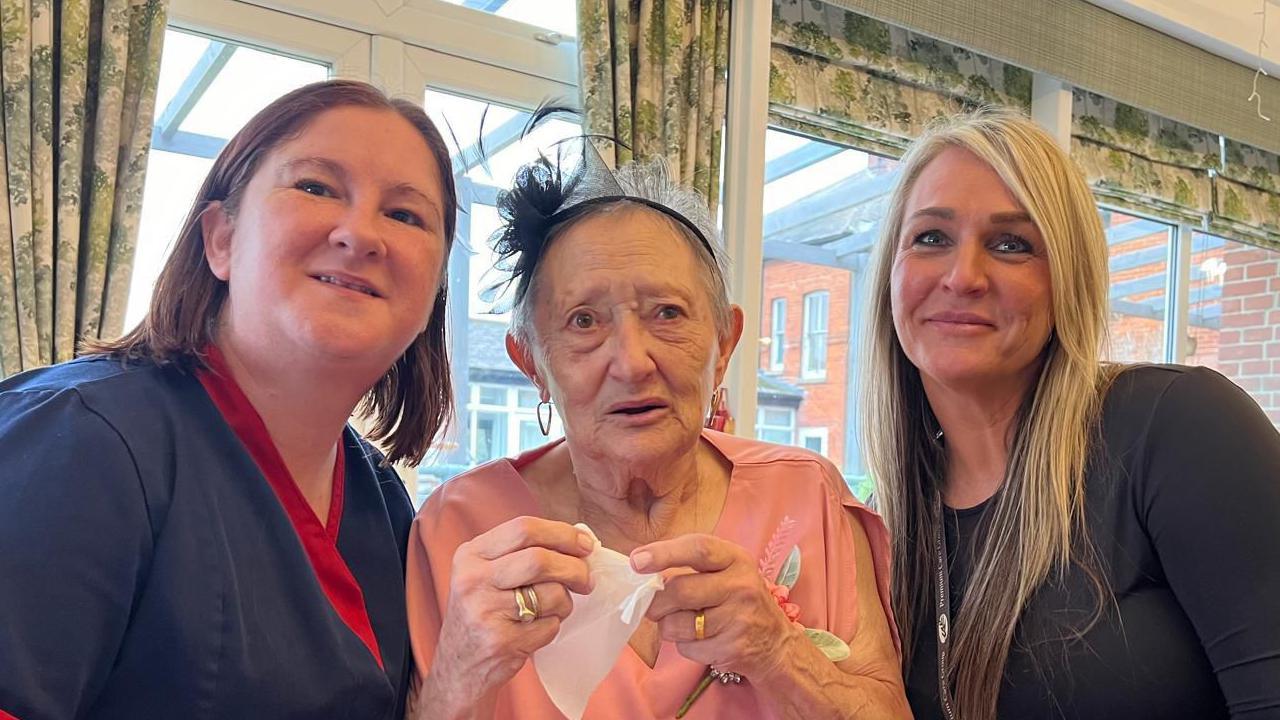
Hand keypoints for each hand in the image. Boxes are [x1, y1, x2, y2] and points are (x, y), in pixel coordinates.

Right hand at [427, 516, 594, 709]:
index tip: (585, 544)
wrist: (458, 667)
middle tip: (586, 579)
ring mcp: (485, 611)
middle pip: (540, 559)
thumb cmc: (482, 613)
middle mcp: (473, 579)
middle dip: (574, 567)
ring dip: (565, 602)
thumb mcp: (485, 574)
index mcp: (471, 555)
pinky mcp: (501, 642)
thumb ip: (522, 553)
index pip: (524, 529)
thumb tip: (579, 539)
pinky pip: (549, 625)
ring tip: (554, 609)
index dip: (562, 534)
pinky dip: (553, 626)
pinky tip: (536, 630)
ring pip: (551, 593)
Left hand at [631, 534, 801, 681]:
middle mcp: (741, 585)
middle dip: (655, 602)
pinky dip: (685, 646)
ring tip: (685, 624)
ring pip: (676, 624)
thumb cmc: (737, 600)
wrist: (775, 643)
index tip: (636, 561)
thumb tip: (641, 569)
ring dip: (668, 626)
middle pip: (680, 590)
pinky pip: (687, 648)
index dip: (663, 553)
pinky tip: (702, 640)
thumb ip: (688, 566)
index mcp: (735, 558)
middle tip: (652, 606)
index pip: (697, 548)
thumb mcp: (724, 571)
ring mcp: (738, 618)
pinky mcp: (732, 648)